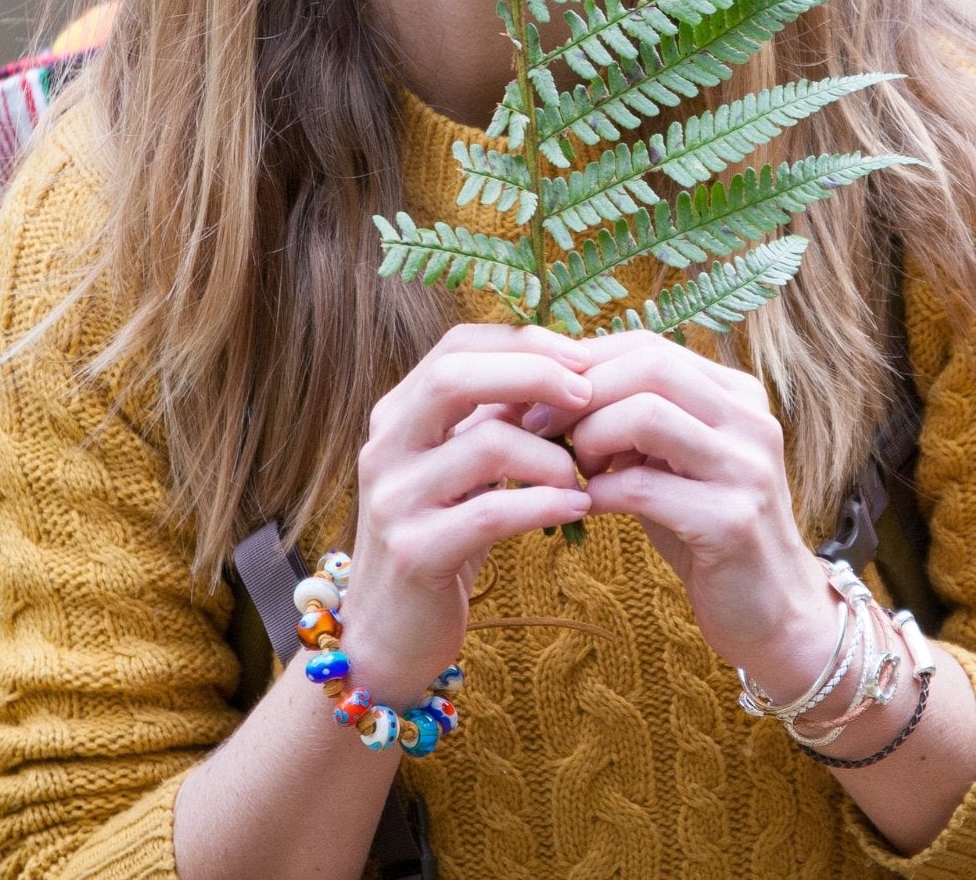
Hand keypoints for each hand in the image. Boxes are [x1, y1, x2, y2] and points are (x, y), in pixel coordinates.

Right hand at [342, 324, 593, 705]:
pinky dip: (545, 503)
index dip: (524, 342)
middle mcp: (386, 445)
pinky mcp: (414, 552)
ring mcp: (394, 499)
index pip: (458, 344)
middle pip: (456, 376)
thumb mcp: (464, 465)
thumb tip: (564, 370)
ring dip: (551, 454)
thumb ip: (497, 417)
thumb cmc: (443, 534)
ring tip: (584, 472)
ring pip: (484, 444)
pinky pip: (491, 513)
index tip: (581, 356)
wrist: (388, 633)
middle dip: (533, 374)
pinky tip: (576, 507)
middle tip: (589, 395)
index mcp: (399, 413)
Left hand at [528, 329, 838, 689]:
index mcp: (736, 394)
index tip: (539, 395)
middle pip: (649, 366)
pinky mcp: (732, 522)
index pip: (649, 345)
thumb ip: (632, 420)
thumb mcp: (671, 462)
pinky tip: (586, 505)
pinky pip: (644, 487)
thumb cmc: (705, 530)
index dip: (586, 363)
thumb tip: (552, 390)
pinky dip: (600, 491)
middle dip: (581, 393)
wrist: (771, 612)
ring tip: (574, 467)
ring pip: (647, 414)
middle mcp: (750, 420)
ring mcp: (746, 468)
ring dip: (591, 436)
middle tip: (539, 426)